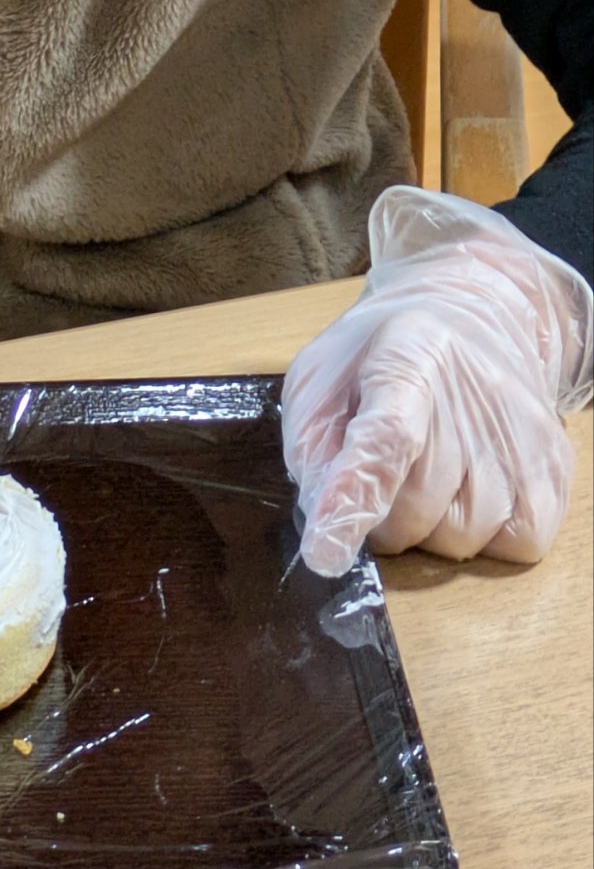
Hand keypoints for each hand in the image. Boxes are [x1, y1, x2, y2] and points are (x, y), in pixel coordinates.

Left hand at [282, 188, 591, 576]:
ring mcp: (522, 435)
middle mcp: (473, 398)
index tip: (325, 553)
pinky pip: (517, 543)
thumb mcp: (322, 377)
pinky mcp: (556, 467)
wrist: (471, 315)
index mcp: (405, 362)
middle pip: (417, 507)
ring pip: (462, 537)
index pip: (383, 440)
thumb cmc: (378, 356)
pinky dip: (486, 537)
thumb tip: (323, 517)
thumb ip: (312, 445)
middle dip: (381, 515)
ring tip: (426, 473)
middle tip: (381, 474)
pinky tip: (468, 491)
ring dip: (430, 528)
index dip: (353, 498)